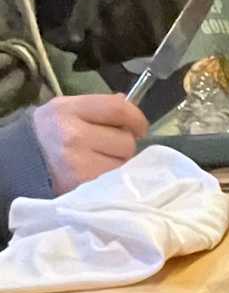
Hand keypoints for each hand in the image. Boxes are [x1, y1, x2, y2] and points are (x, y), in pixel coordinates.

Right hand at [30, 94, 148, 194]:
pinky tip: (102, 176)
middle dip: (124, 145)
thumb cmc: (52, 133)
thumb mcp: (67, 109)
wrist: (25, 162)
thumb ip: (98, 107)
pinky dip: (115, 181)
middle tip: (110, 147)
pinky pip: (117, 184)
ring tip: (103, 162)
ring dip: (121, 165)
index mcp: (69, 110)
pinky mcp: (85, 188)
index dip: (136, 118)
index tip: (139, 127)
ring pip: (125, 165)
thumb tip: (127, 103)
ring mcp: (80, 165)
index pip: (118, 109)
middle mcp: (74, 136)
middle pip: (126, 141)